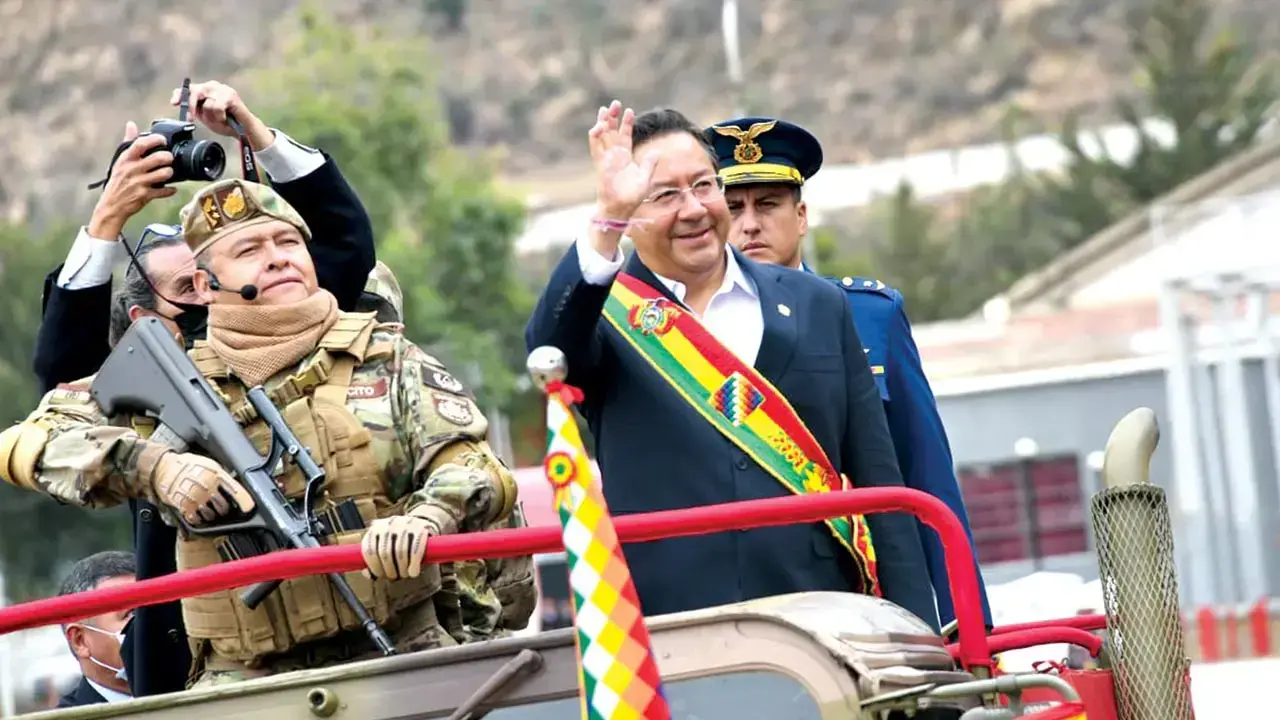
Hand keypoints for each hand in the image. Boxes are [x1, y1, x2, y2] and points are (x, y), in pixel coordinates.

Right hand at [87, 122, 176, 239]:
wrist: (111, 206)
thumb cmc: (118, 182)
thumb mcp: (120, 161)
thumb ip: (128, 143)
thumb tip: (131, 125)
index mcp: (126, 159)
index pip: (141, 144)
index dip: (155, 140)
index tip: (163, 140)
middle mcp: (132, 170)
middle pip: (158, 158)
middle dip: (168, 157)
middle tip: (170, 158)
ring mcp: (139, 183)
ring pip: (164, 174)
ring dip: (170, 173)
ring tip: (169, 172)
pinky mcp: (144, 196)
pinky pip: (164, 191)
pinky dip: (170, 190)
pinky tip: (171, 188)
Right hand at [151, 451, 255, 524]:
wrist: (163, 467)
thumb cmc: (186, 464)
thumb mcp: (209, 464)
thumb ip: (221, 476)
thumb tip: (234, 486)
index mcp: (216, 475)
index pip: (236, 491)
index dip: (245, 502)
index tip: (249, 508)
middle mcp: (208, 488)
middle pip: (224, 507)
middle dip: (225, 509)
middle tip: (222, 507)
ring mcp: (196, 499)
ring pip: (212, 516)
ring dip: (212, 515)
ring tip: (208, 509)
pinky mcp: (185, 507)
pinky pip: (197, 519)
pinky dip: (199, 519)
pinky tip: (198, 512)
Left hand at [172, 81, 273, 150]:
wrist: (244, 130)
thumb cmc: (225, 122)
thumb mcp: (205, 116)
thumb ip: (193, 108)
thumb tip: (177, 103)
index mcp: (204, 90)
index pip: (187, 89)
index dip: (179, 95)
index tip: (174, 103)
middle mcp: (212, 86)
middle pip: (195, 92)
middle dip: (191, 107)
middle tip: (191, 119)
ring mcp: (222, 89)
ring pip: (207, 104)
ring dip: (212, 117)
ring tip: (220, 120)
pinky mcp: (231, 95)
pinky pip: (217, 107)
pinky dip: (220, 116)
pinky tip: (226, 118)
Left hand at [362, 516, 432, 580]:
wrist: (421, 522)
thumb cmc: (399, 539)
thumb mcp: (384, 544)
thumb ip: (375, 557)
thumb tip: (367, 573)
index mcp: (376, 528)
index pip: (369, 550)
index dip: (374, 566)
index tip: (379, 575)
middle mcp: (389, 524)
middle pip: (384, 553)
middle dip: (389, 570)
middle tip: (393, 577)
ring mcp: (405, 524)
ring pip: (400, 552)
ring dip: (402, 569)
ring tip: (404, 575)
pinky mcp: (420, 527)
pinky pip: (415, 550)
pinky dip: (413, 565)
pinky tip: (413, 573)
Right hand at [588, 100, 658, 221]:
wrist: (620, 208)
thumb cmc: (632, 197)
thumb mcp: (645, 178)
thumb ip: (650, 164)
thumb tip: (656, 152)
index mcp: (625, 157)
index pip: (625, 136)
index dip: (626, 123)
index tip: (629, 111)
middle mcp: (614, 156)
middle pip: (612, 132)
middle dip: (613, 117)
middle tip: (614, 103)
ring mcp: (606, 159)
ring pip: (602, 136)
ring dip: (603, 122)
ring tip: (605, 109)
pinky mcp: (600, 164)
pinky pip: (596, 147)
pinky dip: (596, 136)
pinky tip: (598, 125)